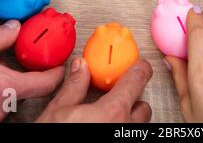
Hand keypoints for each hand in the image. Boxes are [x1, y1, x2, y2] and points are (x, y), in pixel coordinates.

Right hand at [0, 20, 64, 121]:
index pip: (44, 85)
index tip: (59, 66)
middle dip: (23, 75)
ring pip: (8, 99)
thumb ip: (1, 37)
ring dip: (5, 84)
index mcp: (2, 88)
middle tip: (15, 59)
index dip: (56, 74)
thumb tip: (15, 29)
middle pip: (25, 92)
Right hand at [37, 59, 151, 122]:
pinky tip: (105, 131)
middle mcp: (126, 130)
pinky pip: (132, 139)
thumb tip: (80, 68)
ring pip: (139, 127)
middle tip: (113, 101)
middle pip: (143, 107)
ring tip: (106, 121)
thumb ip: (74, 87)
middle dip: (131, 102)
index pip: (137, 80)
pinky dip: (123, 133)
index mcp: (113, 112)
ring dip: (128, 121)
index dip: (140, 70)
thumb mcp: (59, 112)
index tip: (140, 67)